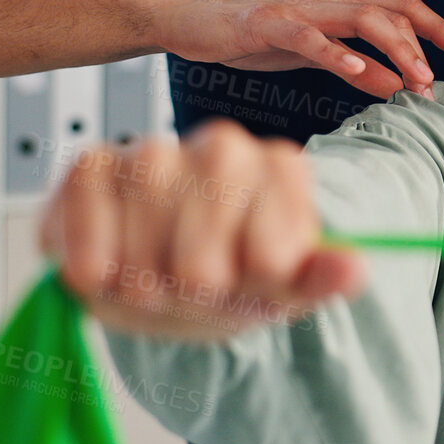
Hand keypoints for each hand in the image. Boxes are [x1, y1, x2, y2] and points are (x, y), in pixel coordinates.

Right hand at [39, 118, 364, 340]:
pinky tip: (105, 267)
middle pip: (203, 267)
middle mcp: (223, 148)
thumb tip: (354, 270)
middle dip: (193, 296)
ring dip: (143, 287)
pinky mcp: (93, 166)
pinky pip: (89, 230)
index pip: (269, 260)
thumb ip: (319, 280)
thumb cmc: (230, 279)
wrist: (161, 280)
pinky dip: (94, 267)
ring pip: (146, 253)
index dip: (249, 291)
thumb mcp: (283, 289)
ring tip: (153, 277)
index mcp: (281, 169)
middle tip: (193, 288)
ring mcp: (156, 151)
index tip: (249, 283)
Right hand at [137, 0, 443, 99]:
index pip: (400, 10)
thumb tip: (399, 86)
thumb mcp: (311, 56)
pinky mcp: (267, 22)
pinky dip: (336, 53)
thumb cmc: (250, 32)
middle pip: (390, 12)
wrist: (187, 15)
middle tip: (438, 80)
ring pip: (359, 18)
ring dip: (393, 49)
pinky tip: (357, 72)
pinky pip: (308, 36)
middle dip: (423, 43)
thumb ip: (355, 67)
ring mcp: (298, 7)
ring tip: (414, 79)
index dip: (437, 27)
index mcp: (340, 5)